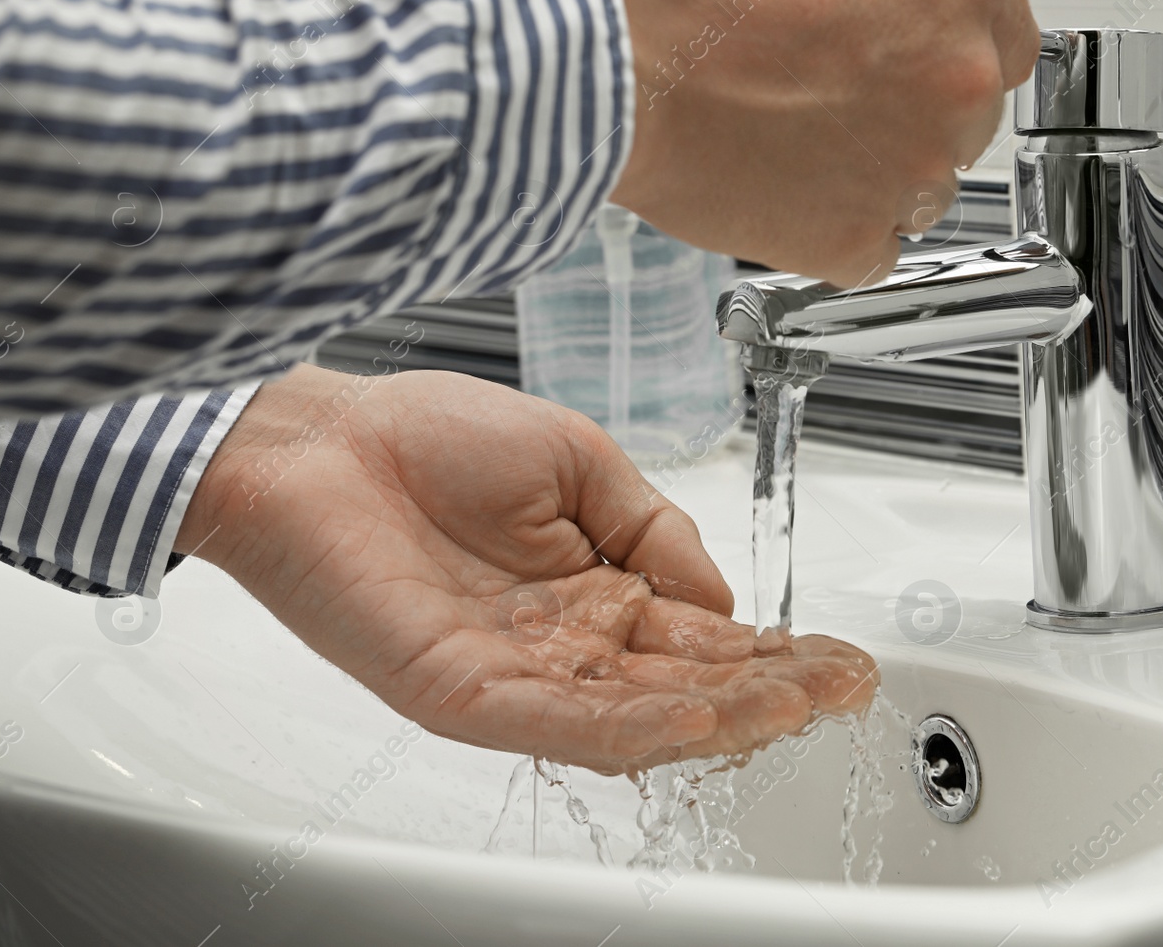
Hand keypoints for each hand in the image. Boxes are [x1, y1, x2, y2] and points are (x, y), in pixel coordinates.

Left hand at [176, 365, 876, 773]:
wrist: (319, 441)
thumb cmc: (429, 437)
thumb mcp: (580, 463)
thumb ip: (656, 530)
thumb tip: (724, 598)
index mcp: (597, 586)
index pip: (705, 637)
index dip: (776, 649)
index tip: (843, 655)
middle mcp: (567, 641)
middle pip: (686, 685)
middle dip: (770, 689)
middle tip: (840, 689)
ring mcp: (519, 674)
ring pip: (638, 716)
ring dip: (723, 716)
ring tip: (795, 705)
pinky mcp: (465, 693)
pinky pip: (560, 722)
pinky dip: (632, 724)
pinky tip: (695, 716)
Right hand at [578, 0, 1038, 287]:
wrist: (609, 51)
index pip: (1007, 43)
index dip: (952, 58)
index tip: (918, 72)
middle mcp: (957, 80)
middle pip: (963, 127)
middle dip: (906, 121)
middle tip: (828, 108)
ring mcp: (911, 170)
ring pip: (918, 196)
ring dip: (868, 181)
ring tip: (786, 149)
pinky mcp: (854, 241)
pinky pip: (866, 255)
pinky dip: (826, 236)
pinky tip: (774, 194)